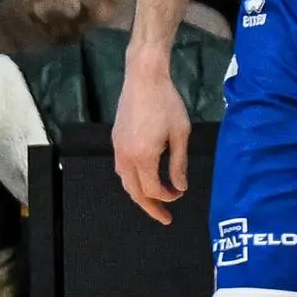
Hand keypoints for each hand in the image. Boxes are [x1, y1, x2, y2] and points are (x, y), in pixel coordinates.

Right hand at [110, 70, 190, 222]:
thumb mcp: (180, 134)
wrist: (144, 78)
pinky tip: (142, 179)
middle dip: (150, 206)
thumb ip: (179, 164)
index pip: (152, 189)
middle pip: (134, 191)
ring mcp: (117, 148)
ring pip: (124, 181)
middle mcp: (125, 156)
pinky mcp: (115, 140)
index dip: (167, 197)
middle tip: (164, 218)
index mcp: (143, 157)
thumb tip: (180, 187)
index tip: (180, 194)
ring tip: (154, 202)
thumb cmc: (167, 103)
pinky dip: (131, 179)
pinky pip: (121, 168)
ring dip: (139, 194)